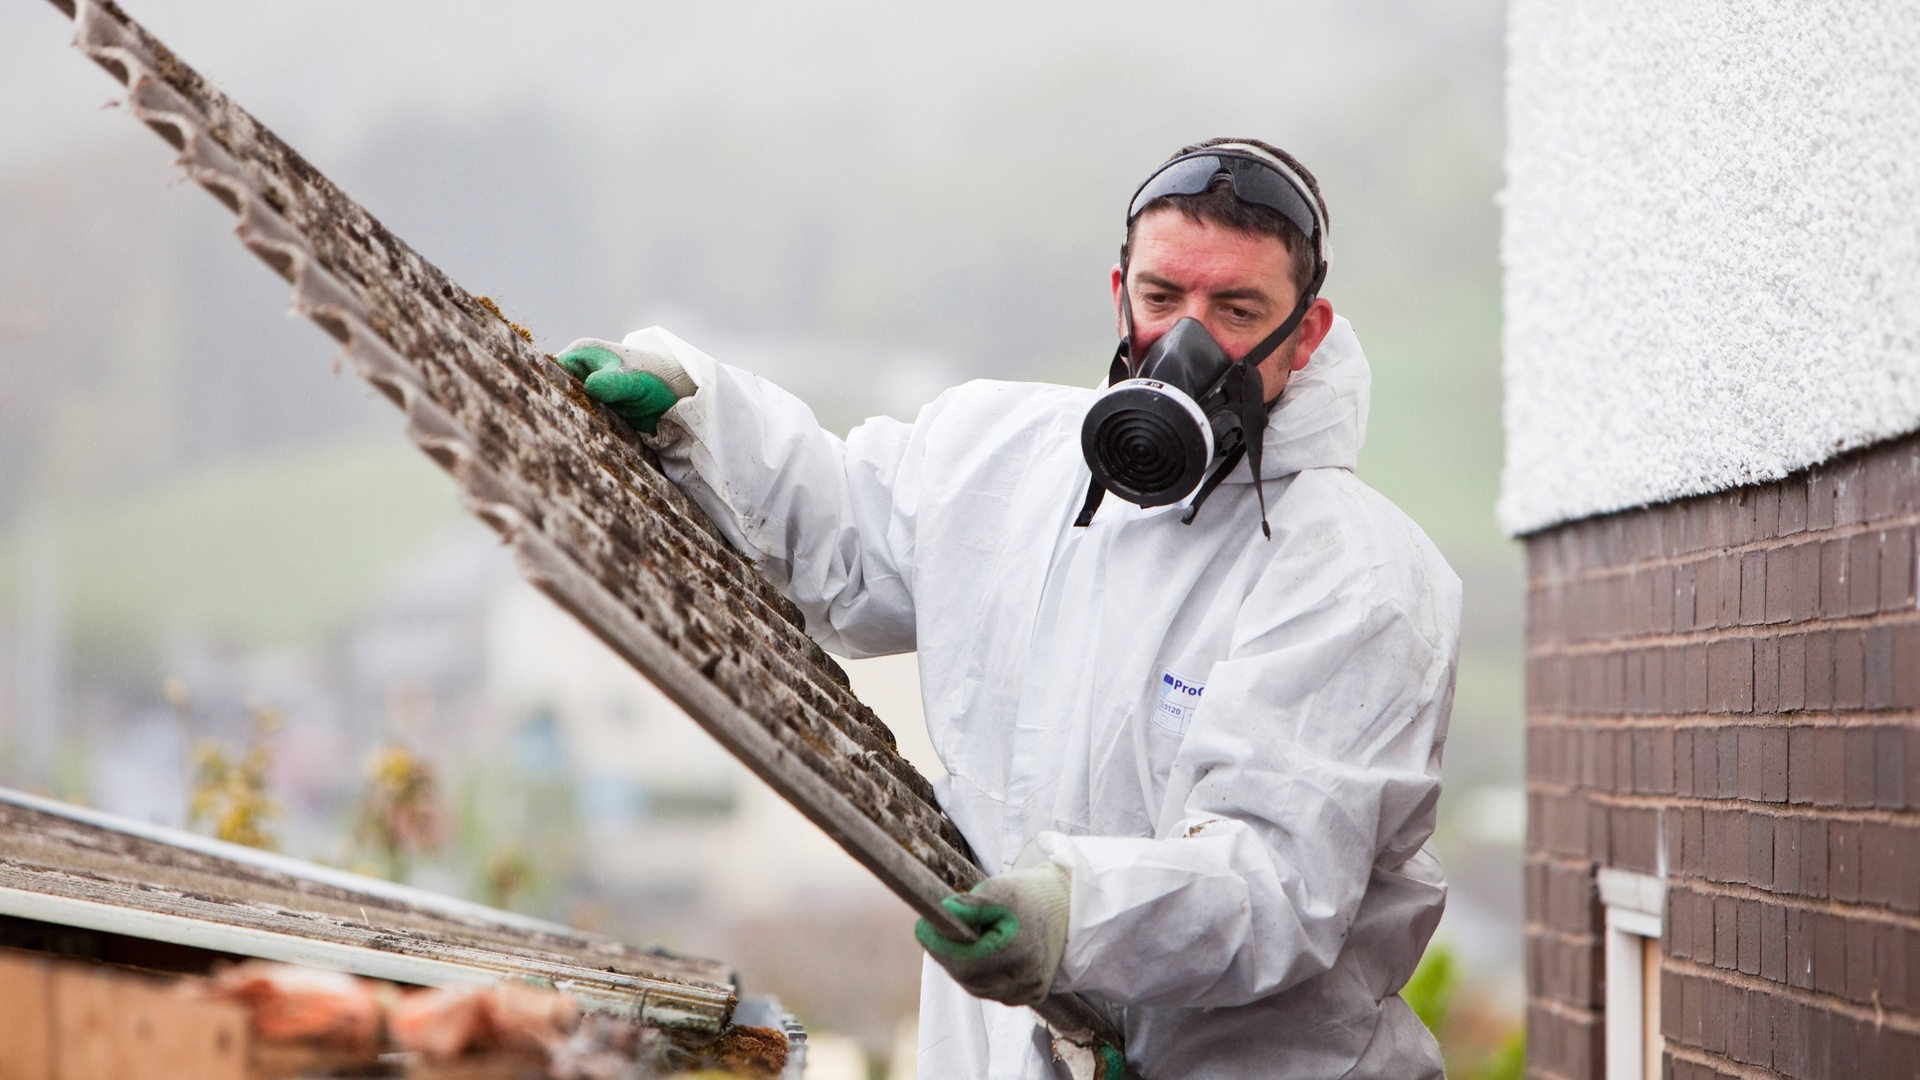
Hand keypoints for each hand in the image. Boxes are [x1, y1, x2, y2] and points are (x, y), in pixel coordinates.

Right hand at [554, 337, 695, 433]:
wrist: (683, 396)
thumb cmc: (658, 379)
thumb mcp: (633, 380)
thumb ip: (612, 383)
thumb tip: (590, 386)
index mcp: (581, 354)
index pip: (548, 370)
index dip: (543, 388)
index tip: (541, 409)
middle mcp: (580, 372)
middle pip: (555, 393)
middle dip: (552, 410)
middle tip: (546, 431)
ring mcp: (588, 393)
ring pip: (567, 410)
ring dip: (566, 424)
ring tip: (557, 441)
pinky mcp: (598, 412)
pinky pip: (582, 423)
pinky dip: (581, 432)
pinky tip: (577, 445)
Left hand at [914, 864, 1070, 1005]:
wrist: (1067, 909)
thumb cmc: (1029, 895)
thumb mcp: (1001, 888)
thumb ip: (972, 904)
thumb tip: (943, 912)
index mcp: (1020, 951)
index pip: (965, 960)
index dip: (938, 945)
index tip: (921, 926)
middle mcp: (1027, 979)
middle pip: (968, 977)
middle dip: (947, 954)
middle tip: (933, 931)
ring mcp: (1030, 991)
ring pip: (977, 987)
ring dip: (961, 965)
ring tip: (957, 939)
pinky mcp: (1030, 997)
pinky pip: (991, 990)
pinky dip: (978, 974)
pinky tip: (978, 954)